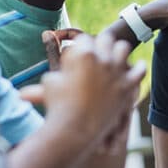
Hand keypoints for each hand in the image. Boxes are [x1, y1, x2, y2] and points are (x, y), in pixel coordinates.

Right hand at [22, 33, 144, 151]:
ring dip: (117, 51)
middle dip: (100, 44)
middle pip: (105, 38)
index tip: (80, 52)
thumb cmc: (58, 106)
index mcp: (82, 54)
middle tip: (98, 51)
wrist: (75, 129)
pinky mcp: (127, 86)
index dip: (81, 45)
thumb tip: (28, 81)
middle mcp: (101, 58)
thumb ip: (49, 75)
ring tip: (116, 55)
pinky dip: (138, 67)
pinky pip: (139, 70)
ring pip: (123, 48)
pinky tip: (137, 66)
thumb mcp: (49, 84)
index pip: (84, 38)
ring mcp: (116, 71)